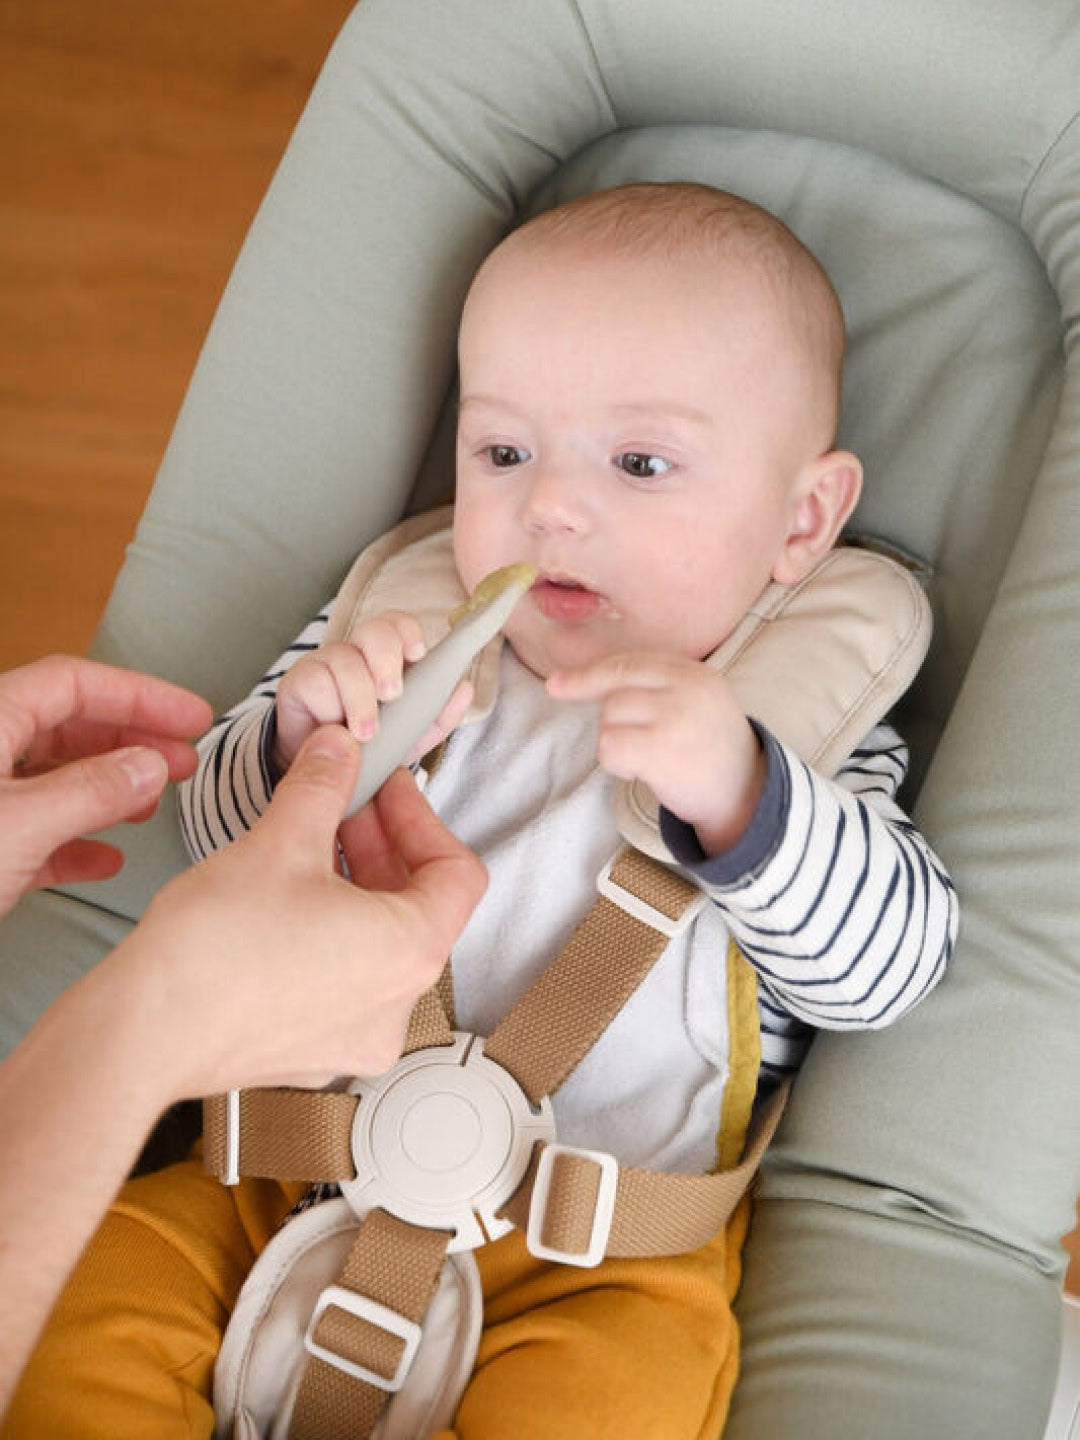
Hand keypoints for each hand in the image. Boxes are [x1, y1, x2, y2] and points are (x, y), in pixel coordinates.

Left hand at [0, 655, 211, 917]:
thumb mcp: (20, 824)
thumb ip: (90, 792)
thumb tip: (149, 766)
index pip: (73, 684)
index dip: (139, 696)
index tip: (191, 717)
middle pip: (67, 727)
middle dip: (131, 742)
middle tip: (184, 760)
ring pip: (52, 778)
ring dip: (109, 789)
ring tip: (151, 807)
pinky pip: (32, 829)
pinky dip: (75, 839)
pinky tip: (106, 858)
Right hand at [115, 724, 486, 1095]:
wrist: (143, 1031)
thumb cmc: (212, 952)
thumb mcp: (280, 840)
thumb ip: (323, 785)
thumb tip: (340, 751)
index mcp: (410, 951)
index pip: (457, 872)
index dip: (422, 818)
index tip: (386, 791)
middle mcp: (397, 1005)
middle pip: (419, 908)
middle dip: (382, 846)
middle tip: (344, 805)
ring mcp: (357, 1035)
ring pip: (380, 944)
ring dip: (354, 887)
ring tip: (308, 846)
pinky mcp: (316, 1050)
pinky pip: (344, 981)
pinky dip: (330, 935)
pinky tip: (285, 903)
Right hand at [274, 611, 471, 772]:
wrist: (325, 771)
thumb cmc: (370, 745)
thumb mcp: (409, 736)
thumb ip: (437, 714)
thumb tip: (464, 689)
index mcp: (387, 659)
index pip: (399, 625)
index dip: (409, 632)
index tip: (418, 653)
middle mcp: (357, 653)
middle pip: (373, 630)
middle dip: (387, 659)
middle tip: (392, 695)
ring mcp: (326, 663)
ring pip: (345, 659)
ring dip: (360, 699)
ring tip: (366, 733)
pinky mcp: (299, 680)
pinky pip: (316, 681)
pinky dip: (329, 707)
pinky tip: (334, 728)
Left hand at [548, 653, 765, 855]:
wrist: (746, 795)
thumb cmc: (710, 749)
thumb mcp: (696, 700)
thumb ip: (652, 684)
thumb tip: (569, 680)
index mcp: (694, 671)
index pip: (628, 664)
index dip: (589, 674)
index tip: (558, 684)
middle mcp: (685, 688)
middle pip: (614, 692)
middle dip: (615, 720)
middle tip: (643, 742)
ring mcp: (674, 717)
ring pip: (608, 719)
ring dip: (617, 743)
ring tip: (650, 758)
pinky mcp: (661, 750)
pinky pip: (609, 747)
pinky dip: (617, 764)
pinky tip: (642, 771)